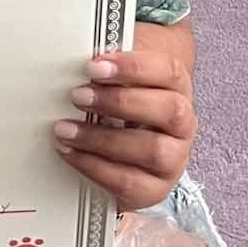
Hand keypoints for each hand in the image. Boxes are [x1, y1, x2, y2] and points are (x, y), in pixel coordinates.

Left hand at [52, 21, 195, 213]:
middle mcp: (183, 125)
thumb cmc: (116, 108)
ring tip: (64, 128)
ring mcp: (173, 160)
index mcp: (177, 89)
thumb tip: (70, 57)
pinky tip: (69, 151)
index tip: (93, 66)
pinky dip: (94, 166)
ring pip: (152, 150)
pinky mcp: (153, 189)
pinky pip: (128, 182)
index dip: (133, 67)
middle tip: (77, 96)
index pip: (169, 72)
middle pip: (169, 110)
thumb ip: (105, 70)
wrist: (124, 154)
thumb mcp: (114, 83)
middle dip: (120, 102)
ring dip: (103, 138)